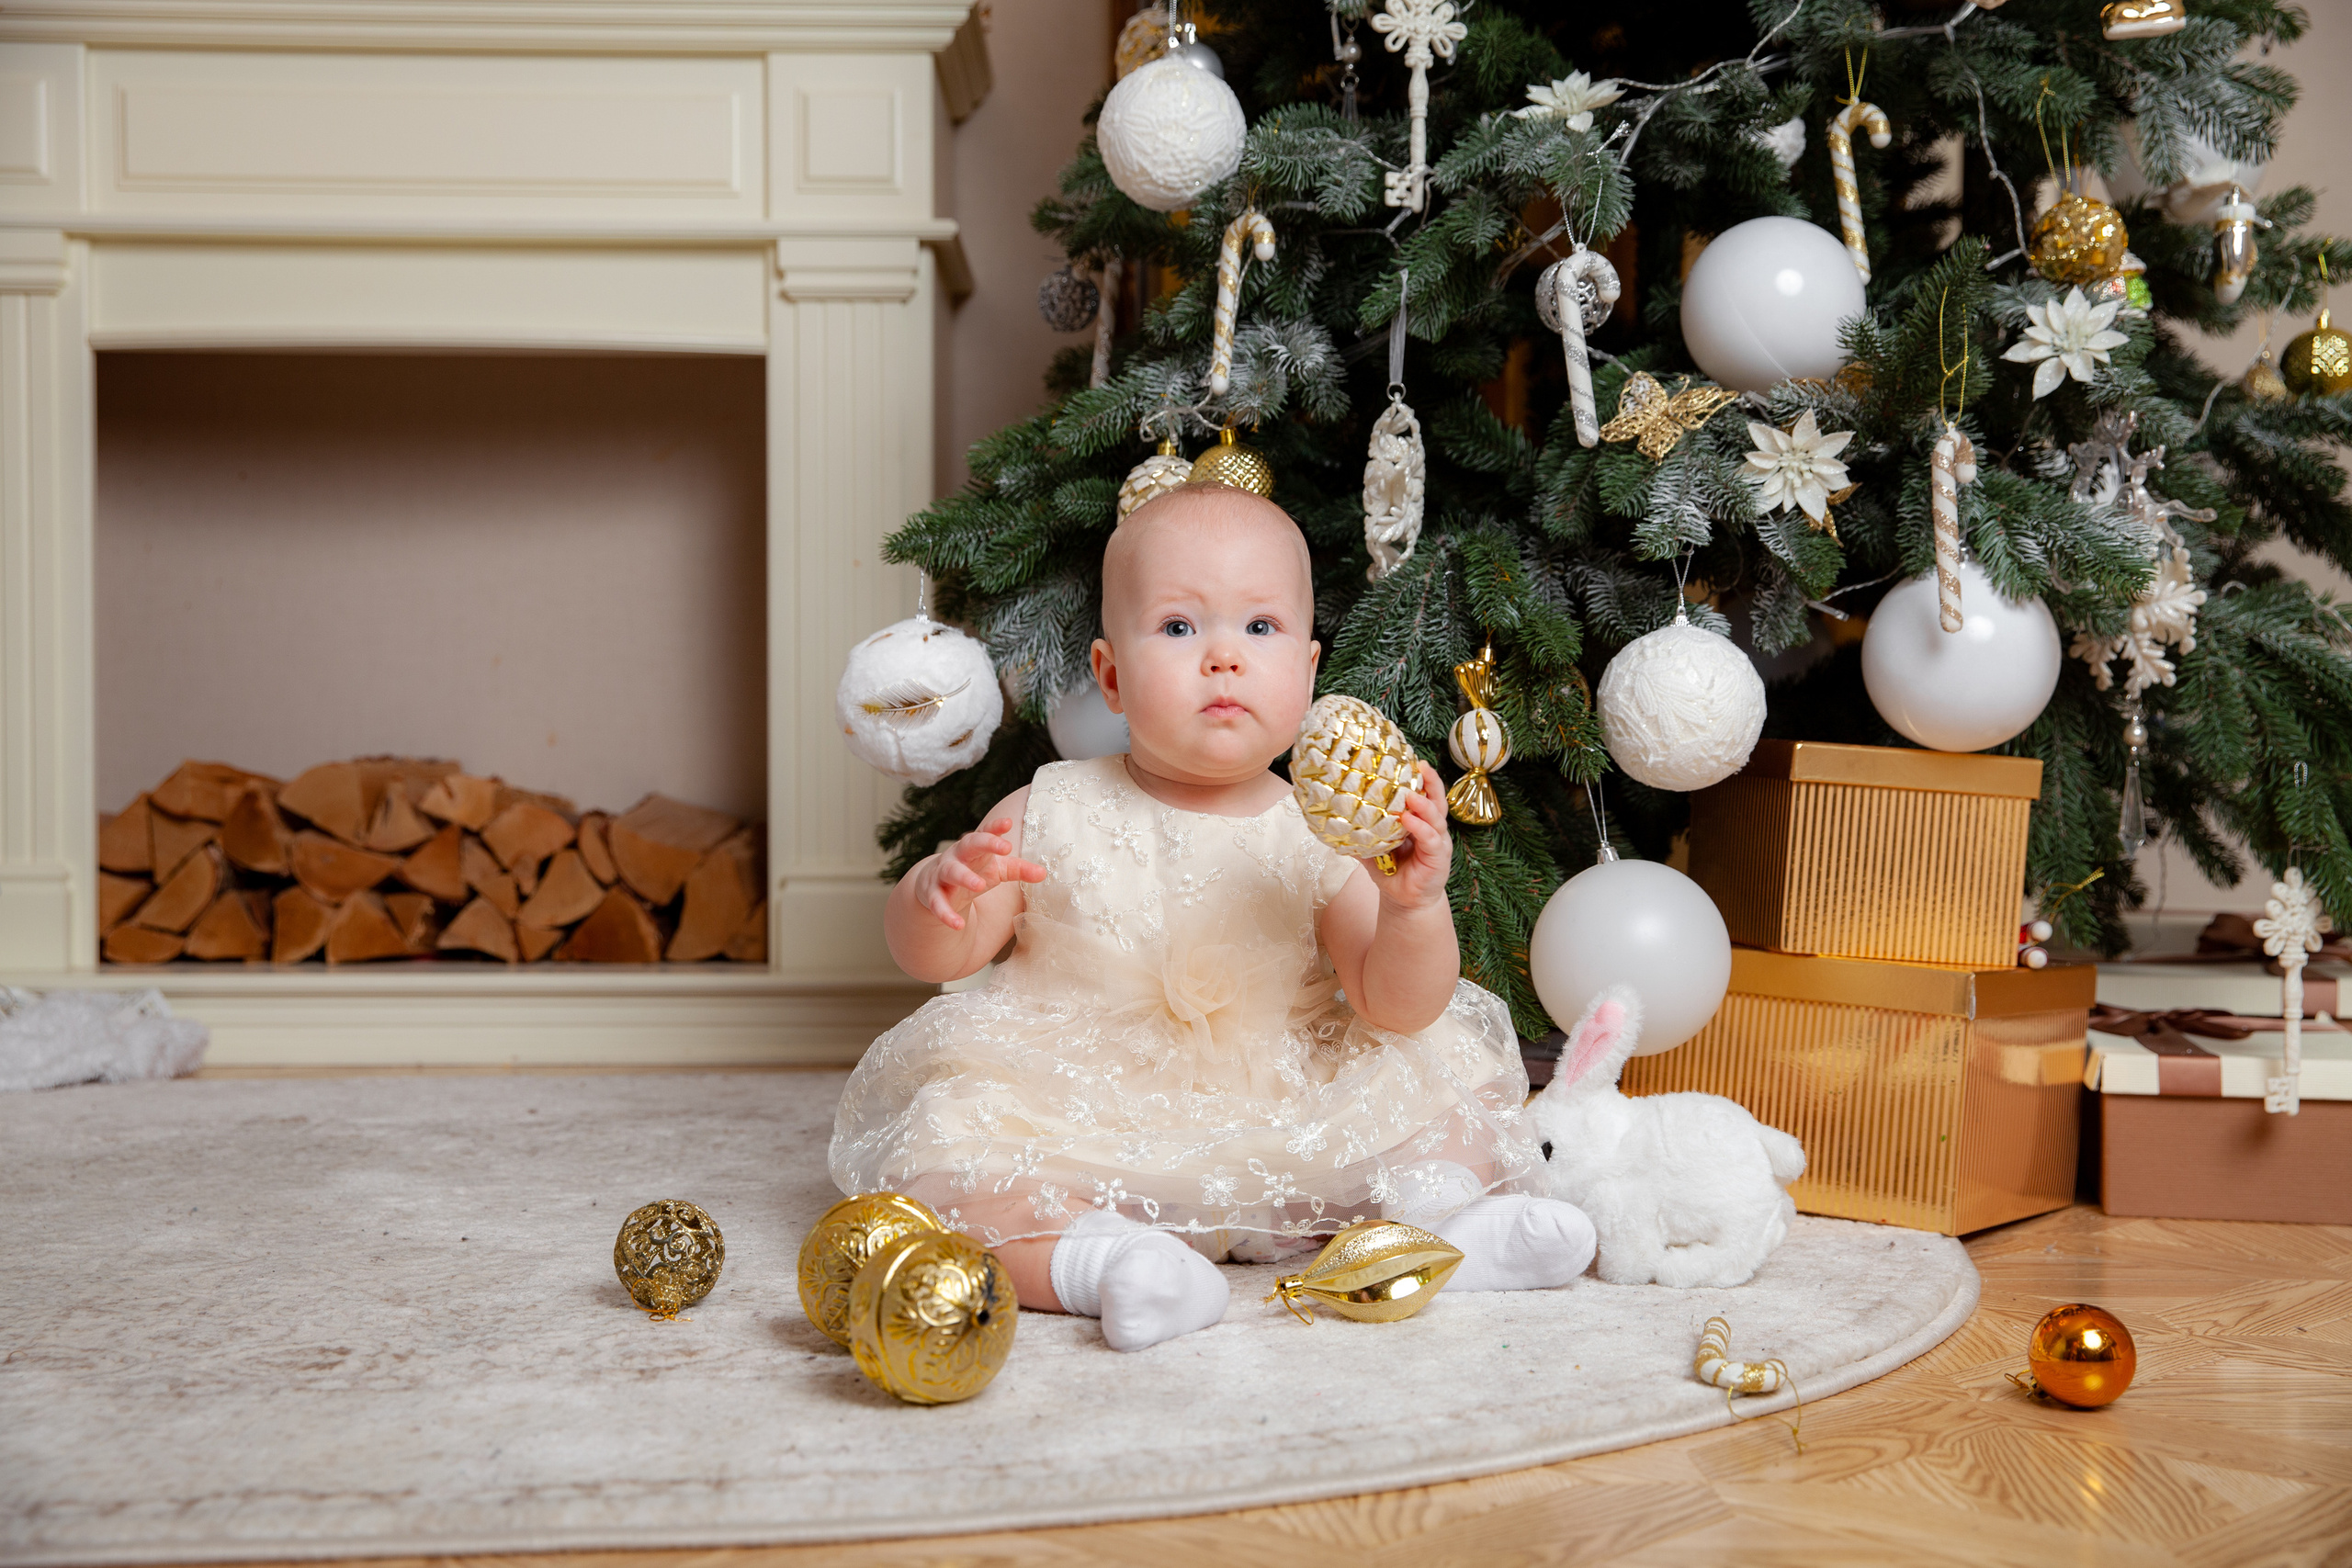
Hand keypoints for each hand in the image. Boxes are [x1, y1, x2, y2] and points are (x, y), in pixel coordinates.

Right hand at [914, 818, 1046, 930]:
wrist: (932, 885)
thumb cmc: (972, 871)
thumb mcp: (997, 870)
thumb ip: (1019, 870)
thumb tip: (1044, 873)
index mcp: (974, 848)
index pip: (984, 833)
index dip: (995, 828)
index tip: (1009, 822)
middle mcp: (957, 856)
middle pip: (968, 844)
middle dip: (985, 843)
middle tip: (1004, 847)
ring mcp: (942, 874)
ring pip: (952, 872)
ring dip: (965, 877)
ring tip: (980, 885)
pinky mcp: (932, 894)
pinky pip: (938, 903)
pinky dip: (946, 914)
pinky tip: (958, 924)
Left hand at [1362, 762, 1452, 910]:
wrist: (1405, 902)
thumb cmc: (1392, 873)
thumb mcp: (1374, 849)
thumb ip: (1362, 833)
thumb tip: (1334, 818)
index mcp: (1420, 822)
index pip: (1425, 794)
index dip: (1421, 778)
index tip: (1412, 760)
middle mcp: (1433, 829)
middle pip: (1437, 800)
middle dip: (1431, 782)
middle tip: (1420, 766)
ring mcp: (1437, 843)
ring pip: (1436, 818)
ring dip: (1424, 805)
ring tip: (1411, 795)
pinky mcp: (1438, 858)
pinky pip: (1431, 840)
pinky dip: (1421, 829)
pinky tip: (1409, 821)